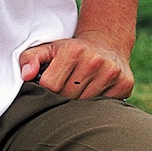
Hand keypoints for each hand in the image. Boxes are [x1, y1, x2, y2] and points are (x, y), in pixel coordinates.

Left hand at [18, 30, 134, 99]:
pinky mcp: (125, 84)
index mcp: (73, 51)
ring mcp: (112, 73)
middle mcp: (94, 61)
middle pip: (67, 97)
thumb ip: (30, 59)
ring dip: (79, 103)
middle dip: (62, 97)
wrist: (107, 43)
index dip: (47, 89)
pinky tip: (95, 92)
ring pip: (86, 105)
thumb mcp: (48, 49)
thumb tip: (26, 75)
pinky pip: (105, 107)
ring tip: (79, 89)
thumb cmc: (71, 51)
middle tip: (66, 87)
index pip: (50, 86)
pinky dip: (98, 104)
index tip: (52, 83)